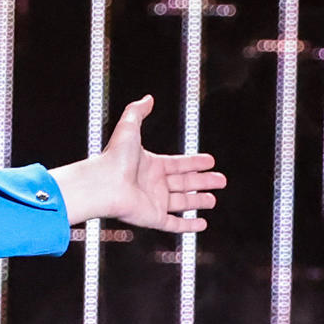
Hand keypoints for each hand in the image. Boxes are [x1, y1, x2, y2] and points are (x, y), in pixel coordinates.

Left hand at [49, 96, 226, 231]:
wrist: (103, 184)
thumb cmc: (113, 158)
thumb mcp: (129, 127)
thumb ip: (138, 111)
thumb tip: (148, 98)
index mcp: (150, 165)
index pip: (178, 164)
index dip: (194, 163)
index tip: (209, 161)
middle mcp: (153, 184)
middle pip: (184, 183)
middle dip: (203, 182)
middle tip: (220, 180)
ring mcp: (153, 202)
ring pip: (182, 203)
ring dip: (198, 202)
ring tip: (213, 200)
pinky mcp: (153, 218)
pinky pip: (175, 224)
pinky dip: (189, 225)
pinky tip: (202, 224)